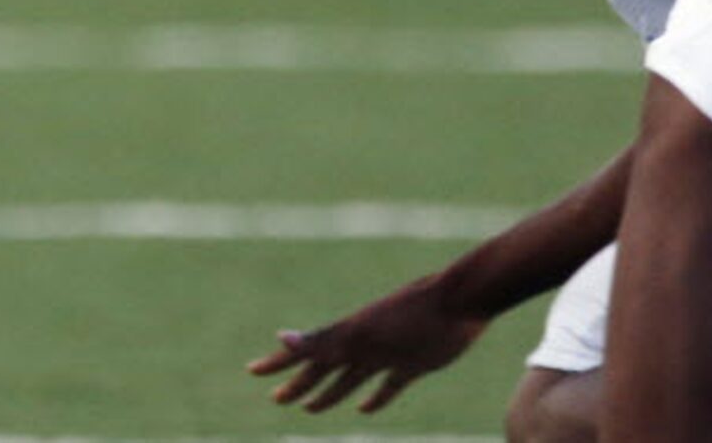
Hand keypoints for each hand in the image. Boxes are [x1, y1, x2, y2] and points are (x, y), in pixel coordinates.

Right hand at [247, 273, 489, 414]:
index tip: (252, 371)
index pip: (303, 353)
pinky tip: (367, 409)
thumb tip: (281, 337)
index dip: (278, 364)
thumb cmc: (410, 316)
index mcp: (345, 336)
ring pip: (349, 379)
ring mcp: (386, 354)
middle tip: (276, 400)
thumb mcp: (363, 334)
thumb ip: (322, 341)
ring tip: (311, 409)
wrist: (459, 302)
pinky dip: (375, 398)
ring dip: (330, 393)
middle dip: (299, 384)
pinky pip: (387, 386)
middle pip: (323, 369)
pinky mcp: (412, 364)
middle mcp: (361, 345)